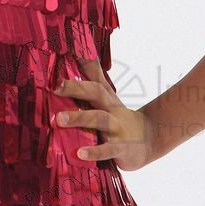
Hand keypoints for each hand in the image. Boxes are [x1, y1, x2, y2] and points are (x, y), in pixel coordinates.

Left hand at [54, 56, 155, 172]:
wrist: (150, 139)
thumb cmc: (119, 116)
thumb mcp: (108, 96)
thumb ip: (94, 75)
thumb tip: (81, 52)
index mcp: (105, 97)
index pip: (92, 77)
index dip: (79, 67)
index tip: (62, 57)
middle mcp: (111, 109)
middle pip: (96, 93)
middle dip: (76, 88)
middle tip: (54, 87)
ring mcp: (117, 128)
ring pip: (100, 119)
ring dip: (79, 118)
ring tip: (59, 120)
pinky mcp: (122, 149)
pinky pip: (108, 150)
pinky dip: (94, 152)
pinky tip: (80, 153)